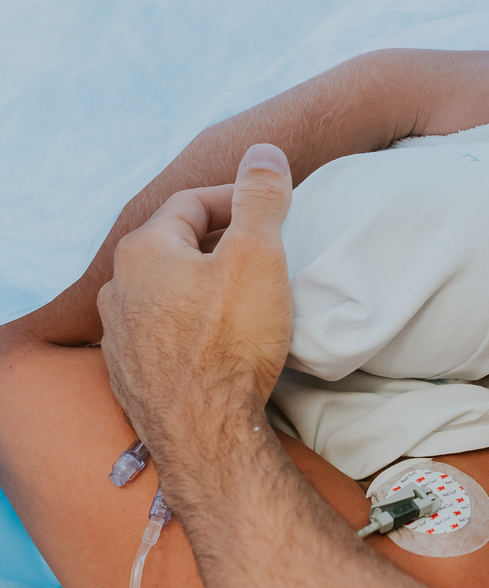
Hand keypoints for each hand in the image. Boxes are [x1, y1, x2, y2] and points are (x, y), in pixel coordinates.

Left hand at [98, 145, 293, 471]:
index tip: (271, 210)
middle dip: (218, 242)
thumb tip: (263, 152)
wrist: (206, 435)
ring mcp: (118, 335)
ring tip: (241, 297)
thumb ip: (261, 198)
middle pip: (174, 245)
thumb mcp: (259, 256)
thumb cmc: (231, 343)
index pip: (191, 202)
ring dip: (199, 285)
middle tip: (263, 252)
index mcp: (144, 250)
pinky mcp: (128, 375)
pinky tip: (216, 341)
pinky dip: (187, 325)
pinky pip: (158, 333)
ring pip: (163, 291)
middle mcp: (118, 288)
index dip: (236, 198)